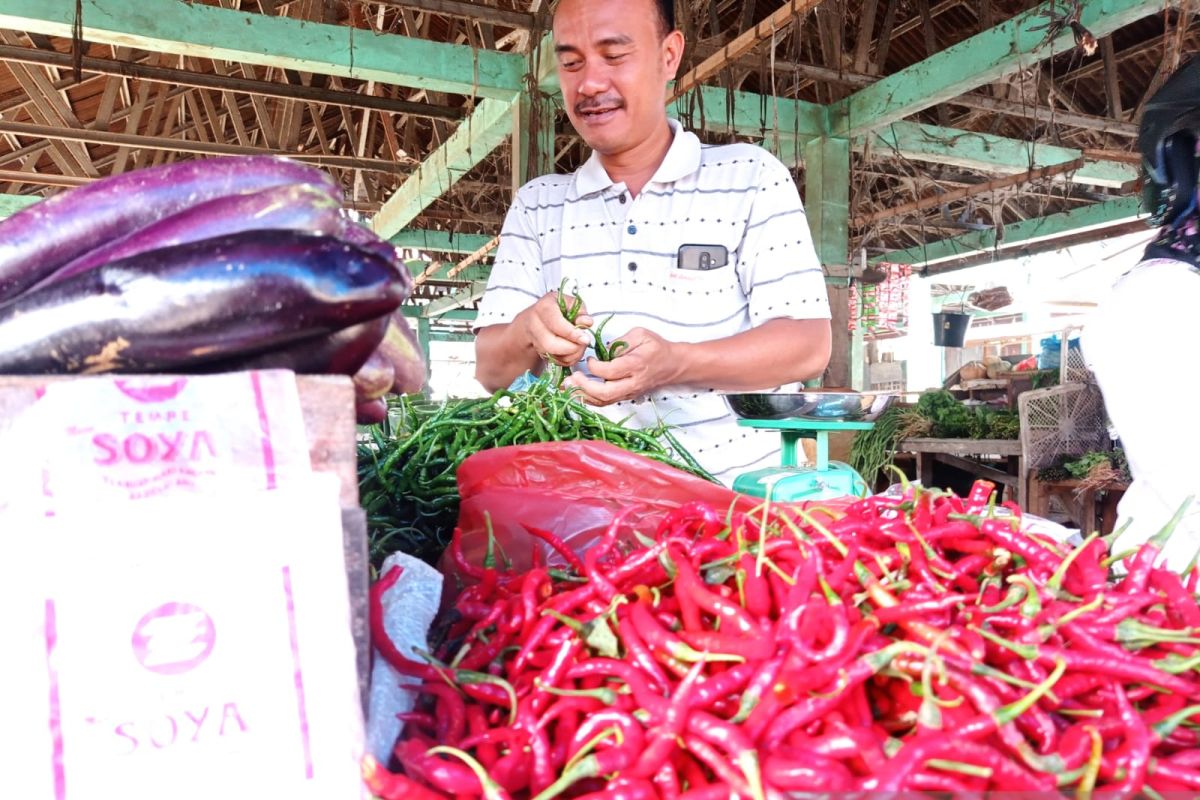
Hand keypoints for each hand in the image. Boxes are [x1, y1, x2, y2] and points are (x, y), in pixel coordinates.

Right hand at [518, 291, 593, 367]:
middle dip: (571, 348)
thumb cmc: (557, 309)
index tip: (585, 339)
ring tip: (580, 346)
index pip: (556, 323)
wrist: (539, 317)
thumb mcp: (571, 304)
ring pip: (552, 355)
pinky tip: (573, 351)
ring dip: (571, 355)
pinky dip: (567, 360)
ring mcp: (534, 340)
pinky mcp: (538, 351)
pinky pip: (554, 361)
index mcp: (544, 308)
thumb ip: (581, 312)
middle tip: (584, 343)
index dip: (571, 334)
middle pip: (550, 344)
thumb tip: (586, 322)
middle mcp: (534, 324)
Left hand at [564, 327, 680, 405]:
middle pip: (606, 393)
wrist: (673, 364)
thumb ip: (620, 342)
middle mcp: (633, 382)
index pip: (610, 371)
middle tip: (571, 379)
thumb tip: (602, 351)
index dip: (595, 367)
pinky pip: (607, 401)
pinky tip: (579, 392)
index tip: (588, 359)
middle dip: (585, 387)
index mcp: (636, 364)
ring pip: (605, 401)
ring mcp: (630, 392)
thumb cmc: (657, 347)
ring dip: (584, 396)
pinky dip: (591, 399)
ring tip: (568, 388)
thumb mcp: (640, 334)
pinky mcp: (627, 396)